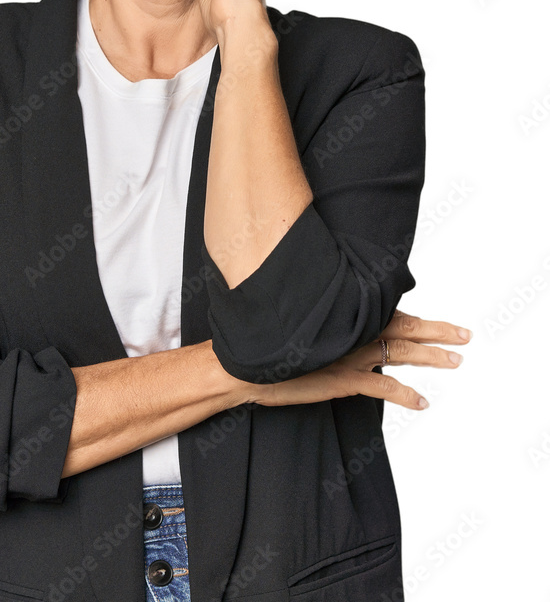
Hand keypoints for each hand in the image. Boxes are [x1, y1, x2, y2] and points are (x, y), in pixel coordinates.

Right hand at [243, 310, 471, 411]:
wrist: (247, 364)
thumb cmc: (271, 342)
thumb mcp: (302, 326)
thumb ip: (327, 322)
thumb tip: (341, 323)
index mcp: (345, 316)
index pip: (391, 311)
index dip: (418, 315)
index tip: (438, 319)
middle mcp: (353, 331)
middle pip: (406, 327)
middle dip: (439, 331)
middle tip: (466, 335)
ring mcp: (351, 355)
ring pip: (403, 353)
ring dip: (432, 358)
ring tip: (456, 362)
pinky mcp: (344, 379)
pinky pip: (385, 387)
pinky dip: (407, 395)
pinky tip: (422, 402)